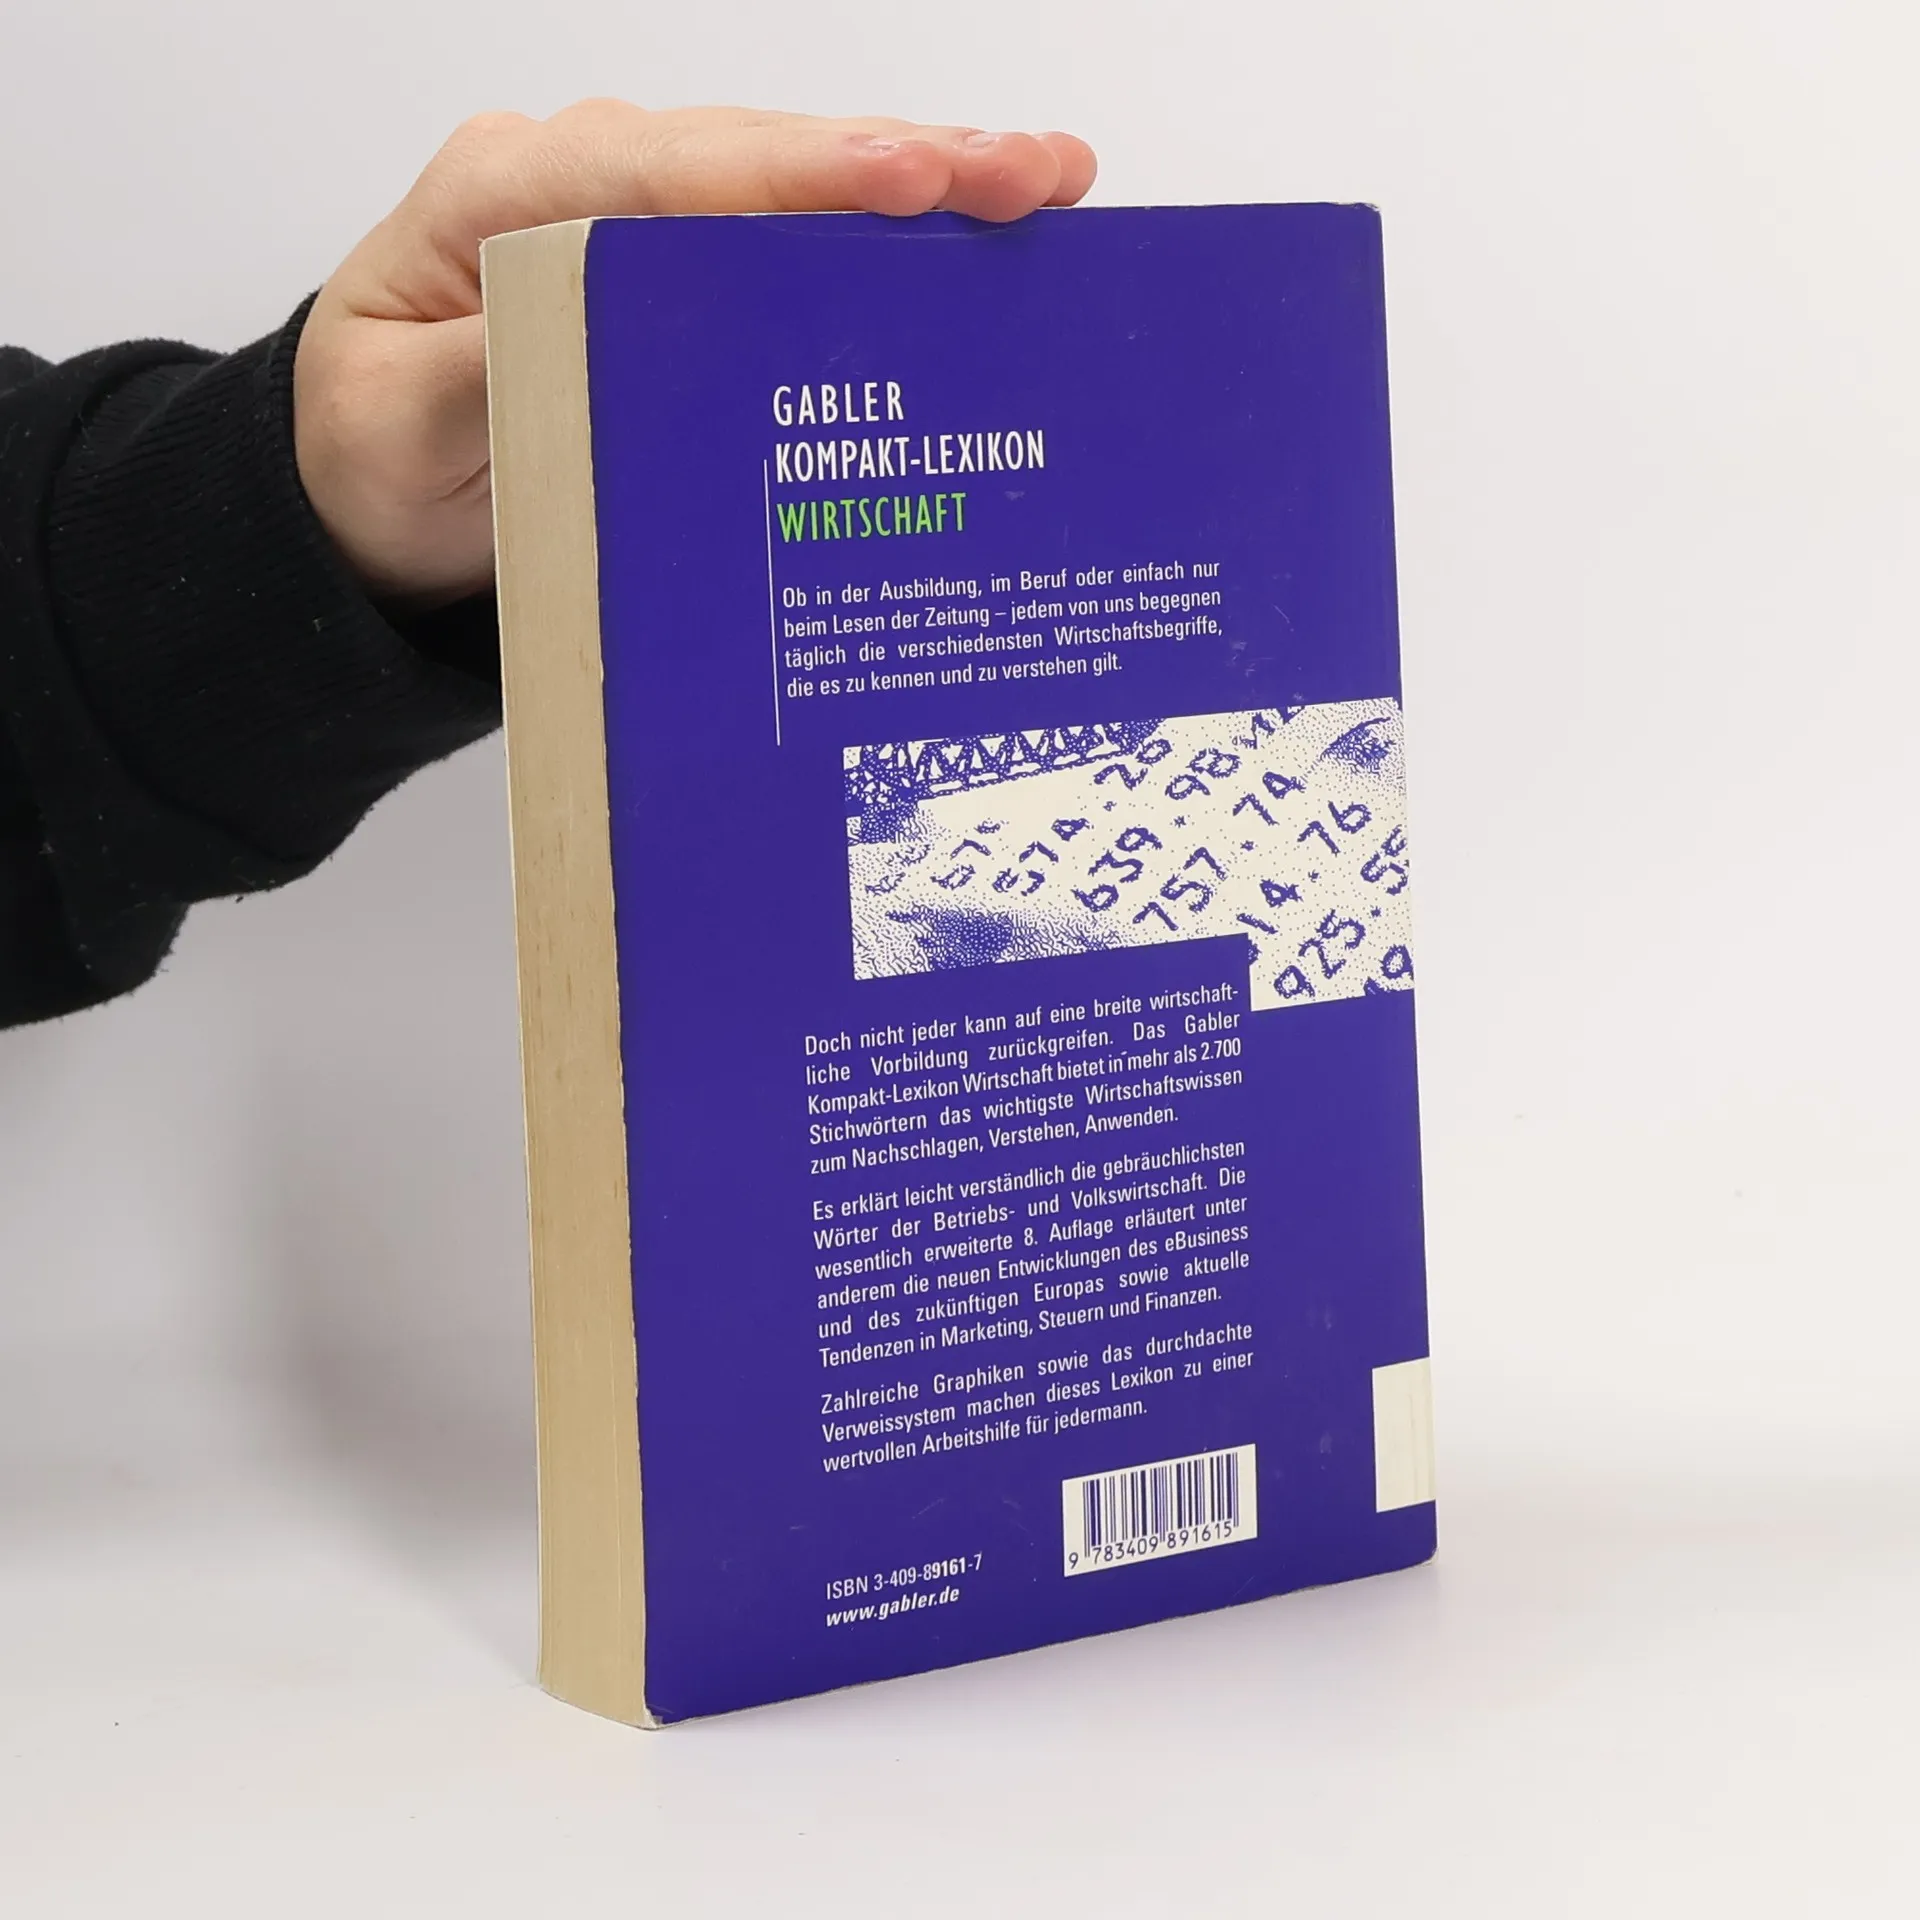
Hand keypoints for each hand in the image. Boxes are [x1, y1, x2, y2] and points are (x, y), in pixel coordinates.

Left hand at [292, 103, 1096, 609]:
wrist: (362, 487)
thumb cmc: (372, 453)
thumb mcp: (396, 428)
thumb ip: (480, 373)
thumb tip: (583, 320)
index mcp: (506, 199)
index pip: (675, 172)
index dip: (804, 174)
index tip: (914, 178)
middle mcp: (583, 184)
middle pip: (759, 157)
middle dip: (905, 162)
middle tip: (1036, 177)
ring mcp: (635, 219)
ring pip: (790, 184)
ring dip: (920, 186)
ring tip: (1044, 189)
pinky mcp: (674, 268)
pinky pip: (786, 236)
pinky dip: (882, 235)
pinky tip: (970, 236)